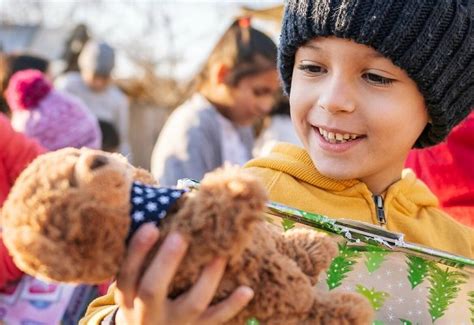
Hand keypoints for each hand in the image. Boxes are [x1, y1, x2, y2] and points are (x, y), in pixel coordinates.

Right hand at [114, 223, 253, 324]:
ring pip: (191, 304)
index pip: (127, 274)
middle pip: (152, 289)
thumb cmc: (141, 299)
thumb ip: (141, 259)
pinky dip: (232, 305)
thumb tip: (159, 212)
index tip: (151, 226)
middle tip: (180, 236)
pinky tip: (247, 289)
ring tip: (220, 255)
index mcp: (128, 297)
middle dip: (166, 262)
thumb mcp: (133, 285)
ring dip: (207, 278)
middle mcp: (147, 313)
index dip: (137, 251)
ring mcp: (173, 323)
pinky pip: (215, 319)